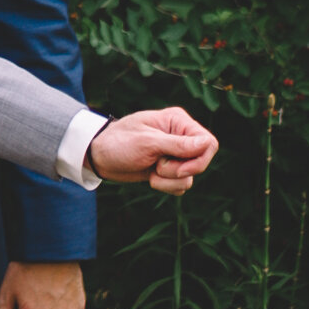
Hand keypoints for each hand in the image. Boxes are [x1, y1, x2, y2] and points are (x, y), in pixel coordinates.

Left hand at [89, 107, 217, 193]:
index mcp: (178, 122)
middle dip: (180, 171)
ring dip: (169, 181)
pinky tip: (150, 178)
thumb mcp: (148, 143)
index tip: (180, 167)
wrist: (99, 157)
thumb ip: (178, 145)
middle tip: (159, 167)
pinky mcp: (169, 171)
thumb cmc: (119, 142)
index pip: (208, 142)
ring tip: (151, 171)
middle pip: (202, 162)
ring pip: (190, 177)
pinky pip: (181, 186)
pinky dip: (166, 186)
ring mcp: (175, 155)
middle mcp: (181, 137)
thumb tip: (207, 144)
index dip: (199, 160)